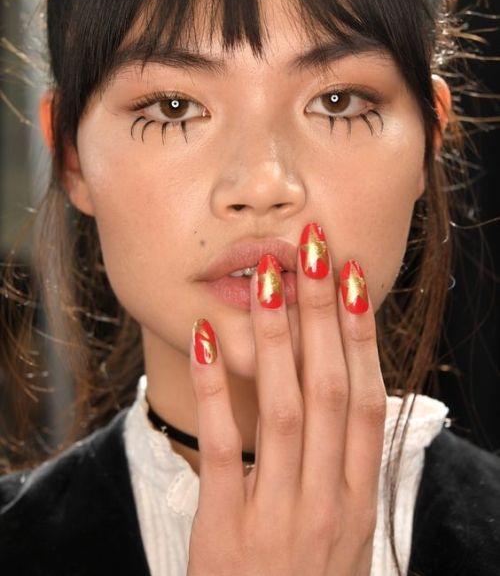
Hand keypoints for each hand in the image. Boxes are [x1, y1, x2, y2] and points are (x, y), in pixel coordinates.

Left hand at [187, 222, 385, 575]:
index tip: (354, 280)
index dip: (364, 336)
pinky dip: (217, 389)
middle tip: (314, 251)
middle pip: (333, 391)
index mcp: (360, 499)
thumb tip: (345, 389)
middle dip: (323, 315)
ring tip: (267, 278)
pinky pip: (224, 448)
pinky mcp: (228, 532)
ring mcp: (281, 518)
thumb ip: (342, 466)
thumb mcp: (341, 530)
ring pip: (286, 410)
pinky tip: (207, 338)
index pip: (371, 402)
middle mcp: (329, 503)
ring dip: (277, 338)